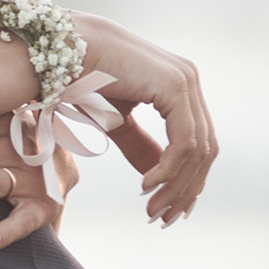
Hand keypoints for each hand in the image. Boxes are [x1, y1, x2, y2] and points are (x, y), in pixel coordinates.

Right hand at [71, 11, 215, 224]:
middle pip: (204, 151)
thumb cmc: (83, 80)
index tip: (170, 211)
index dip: (188, 182)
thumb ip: (142, 148)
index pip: (198, 144)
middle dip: (185, 190)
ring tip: (151, 208)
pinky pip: (184, 141)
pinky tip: (146, 185)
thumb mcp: (117, 123)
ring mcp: (186, 82)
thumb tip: (159, 180)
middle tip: (162, 219)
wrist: (63, 50)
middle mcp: (188, 82)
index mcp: (178, 87)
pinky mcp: (176, 86)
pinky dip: (168, 169)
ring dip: (176, 186)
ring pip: (197, 150)